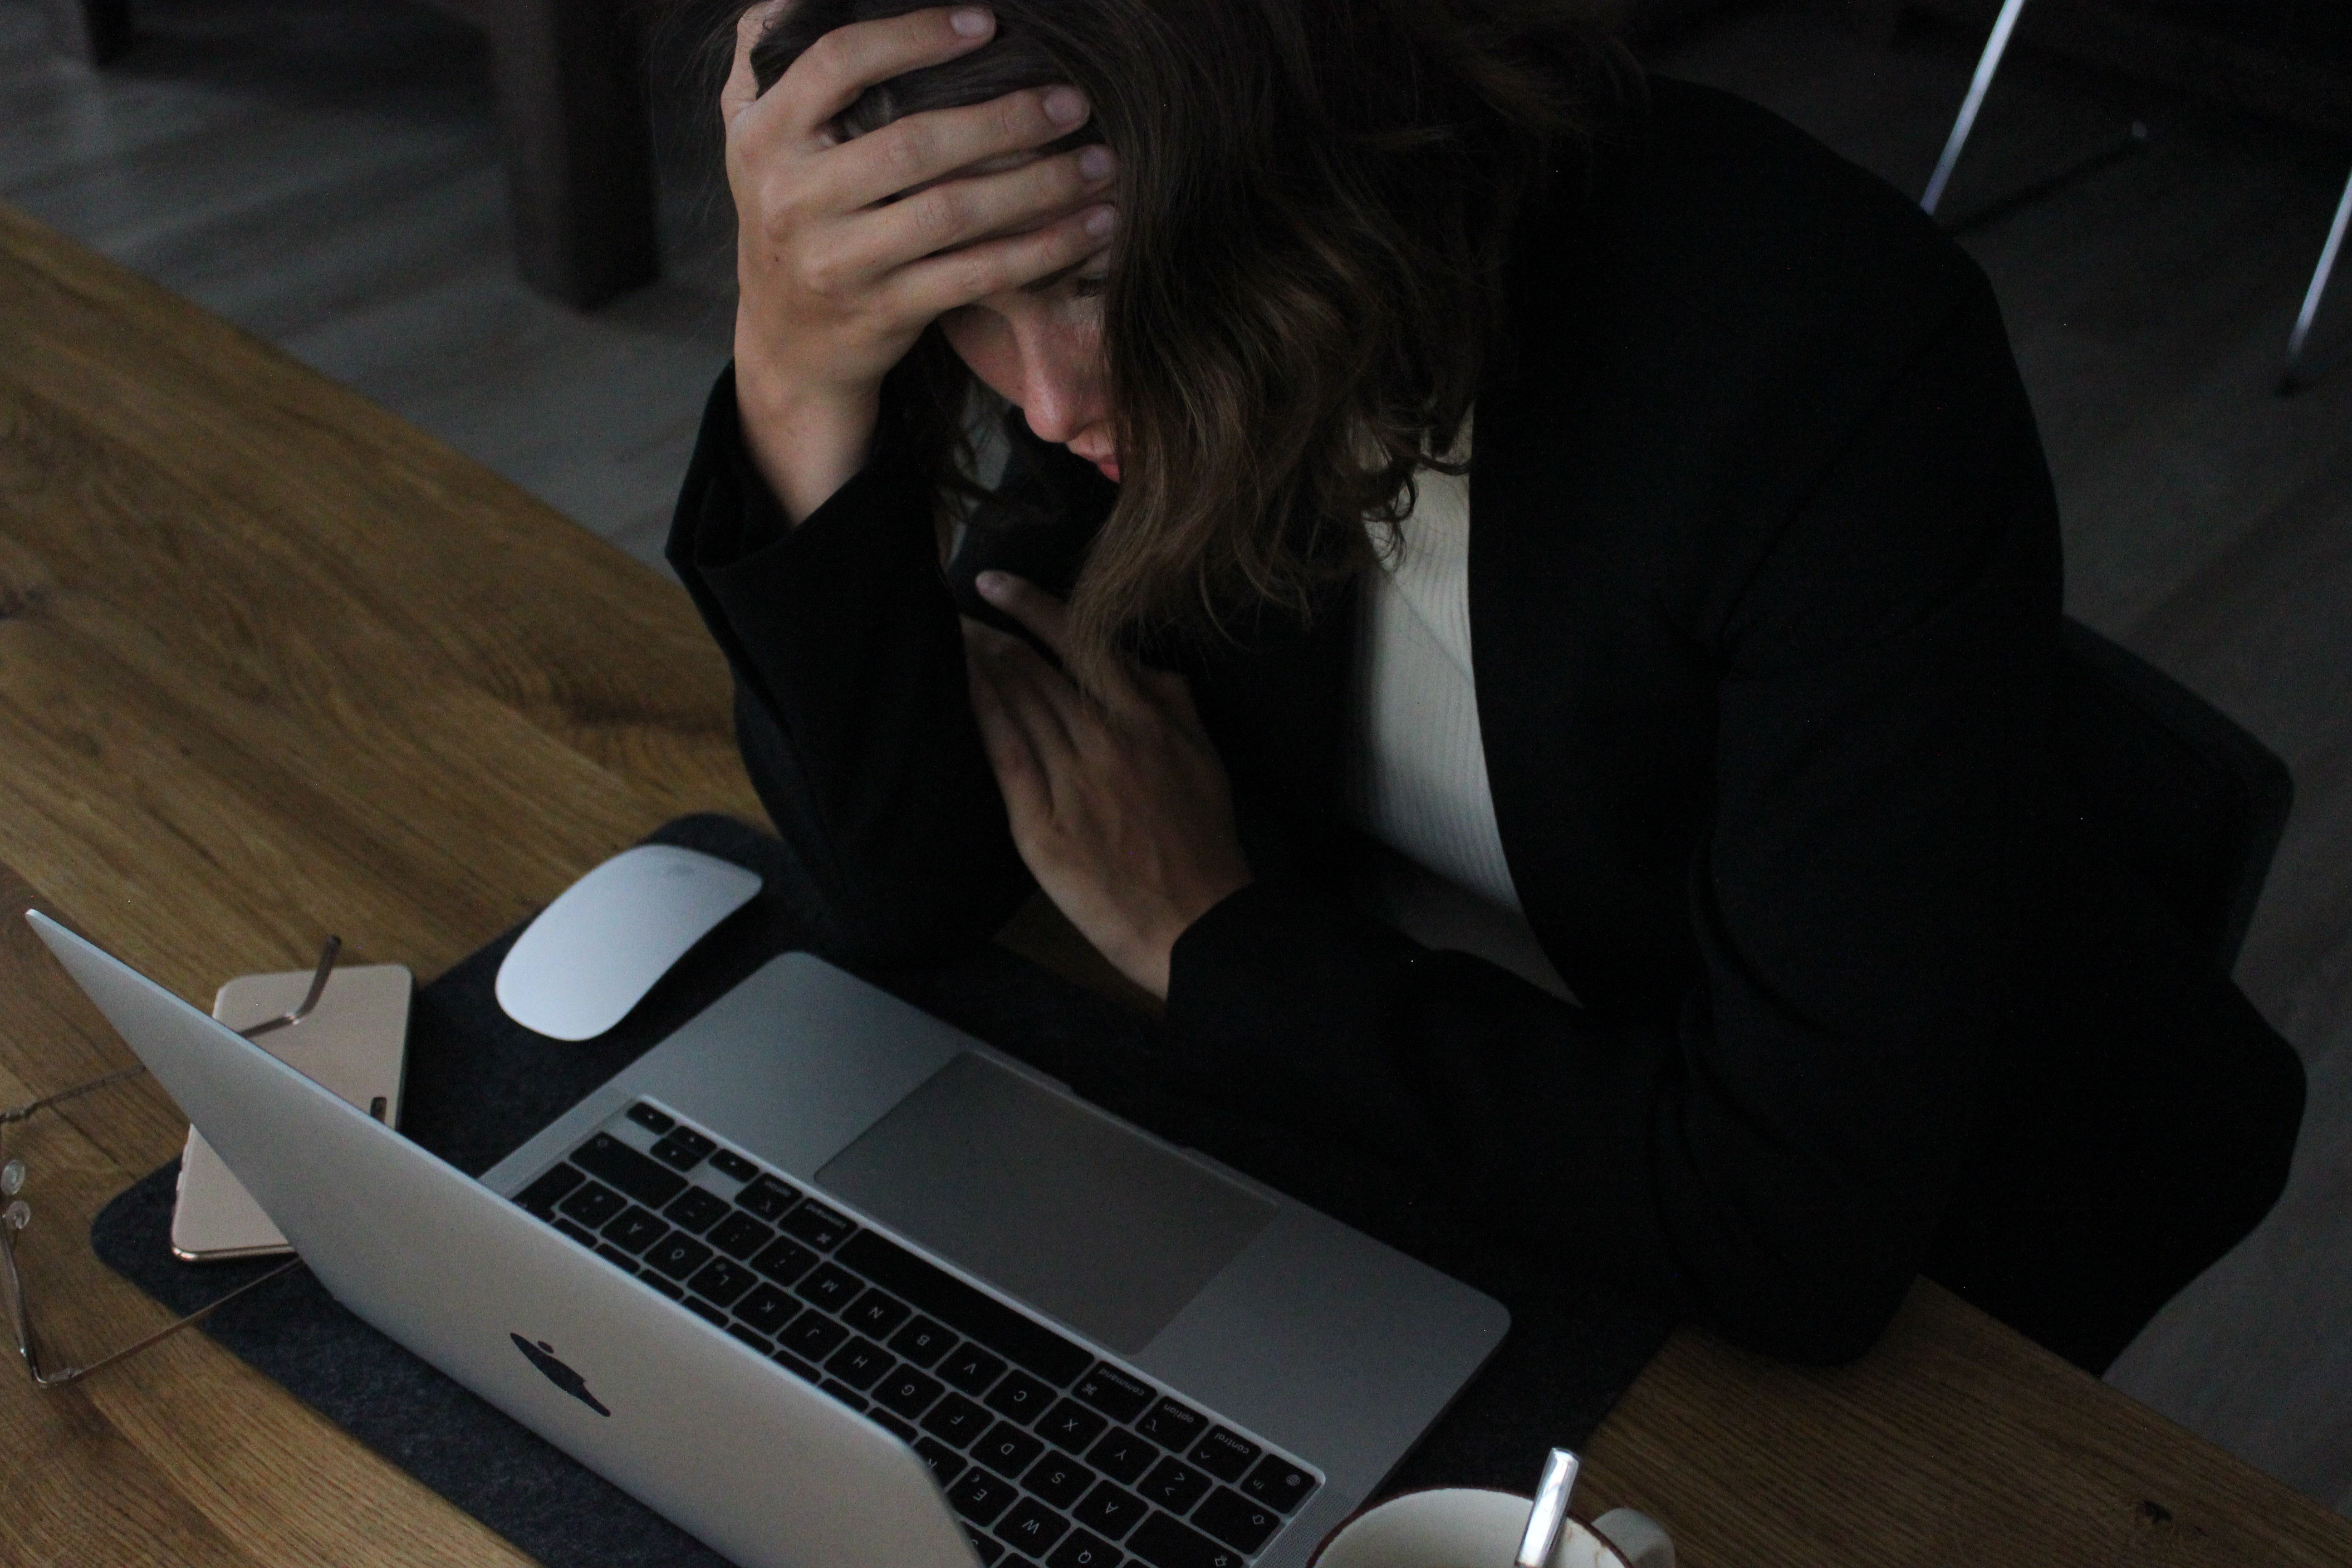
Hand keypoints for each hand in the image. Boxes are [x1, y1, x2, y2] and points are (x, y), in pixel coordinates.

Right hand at [722, 1, 1117, 421]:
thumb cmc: (792, 218)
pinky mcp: (884, 312)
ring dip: (1039, 186)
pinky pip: (976, 274)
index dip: (914, 37)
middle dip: (1004, 119)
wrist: (788, 345)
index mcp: (764, 137)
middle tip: (1073, 101)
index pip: (838, 64)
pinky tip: (1092, 225)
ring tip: (1100, 162)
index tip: (986, 23)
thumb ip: (771, 66)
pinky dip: (1042, 250)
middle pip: (913, 144)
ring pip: (954, 213)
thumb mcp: (757, 143)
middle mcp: (794, 198)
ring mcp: (839, 262)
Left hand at [963, 574, 1251, 998]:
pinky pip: (1005, 755)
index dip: (1030, 606)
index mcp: (1147, 720)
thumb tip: (1144, 665)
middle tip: (953, 613)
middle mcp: (1105, 739)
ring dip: (978, 665)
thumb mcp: (1207, 760)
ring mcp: (1071, 781)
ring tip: (949, 641)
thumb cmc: (1204, 843)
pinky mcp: (1043, 826)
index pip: (1080, 643)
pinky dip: (980, 713)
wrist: (1196, 923)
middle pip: (1035, 669)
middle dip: (989, 634)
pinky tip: (958, 688)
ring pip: (1017, 704)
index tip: (993, 584)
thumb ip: (1175, 704)